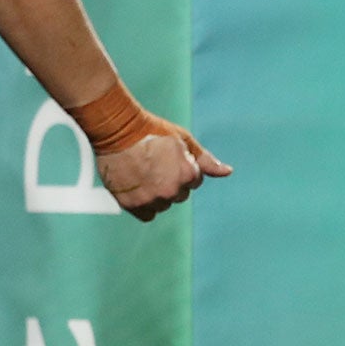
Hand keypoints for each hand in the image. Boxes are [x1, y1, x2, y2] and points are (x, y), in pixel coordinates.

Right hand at [94, 121, 231, 221]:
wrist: (116, 131)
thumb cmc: (151, 131)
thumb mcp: (183, 140)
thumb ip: (206, 160)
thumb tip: (227, 171)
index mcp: (187, 174)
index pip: (194, 181)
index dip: (182, 167)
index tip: (167, 156)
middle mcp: (170, 191)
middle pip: (179, 195)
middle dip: (171, 182)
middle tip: (154, 164)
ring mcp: (151, 199)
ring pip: (163, 205)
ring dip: (157, 195)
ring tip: (144, 174)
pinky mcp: (132, 205)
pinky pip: (148, 215)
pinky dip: (144, 205)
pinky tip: (138, 187)